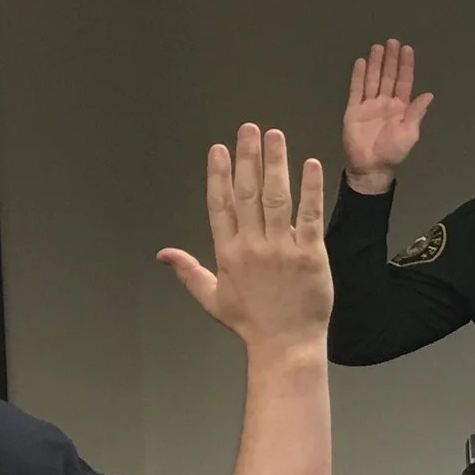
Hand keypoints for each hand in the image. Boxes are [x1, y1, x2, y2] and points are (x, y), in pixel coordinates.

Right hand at [157, 125, 333, 351]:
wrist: (286, 345)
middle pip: (247, 193)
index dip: (218, 175)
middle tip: (248, 129)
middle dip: (247, 158)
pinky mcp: (310, 255)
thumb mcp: (212, 298)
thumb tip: (163, 254)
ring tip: (275, 135)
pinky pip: (309, 216)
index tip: (218, 149)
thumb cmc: (251, 323)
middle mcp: (252, 247)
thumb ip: (188, 271)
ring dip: (275, 163)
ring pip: (276, 198)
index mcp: (228, 254)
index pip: (220, 205)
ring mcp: (282, 250)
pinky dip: (310, 189)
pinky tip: (310, 165)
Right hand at [341, 40, 433, 194]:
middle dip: (391, 59)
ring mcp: (369, 105)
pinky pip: (357, 89)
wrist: (370, 166)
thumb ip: (416, 113)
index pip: (404, 82)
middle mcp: (385, 103)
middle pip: (388, 76)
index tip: (407, 49)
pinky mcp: (354, 109)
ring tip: (377, 47)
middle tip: (392, 41)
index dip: (405, 66)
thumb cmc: (392, 152)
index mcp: (401, 108)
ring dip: (376, 63)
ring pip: (373, 79)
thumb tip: (429, 94)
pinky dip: (359, 76)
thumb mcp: (409, 133)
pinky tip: (361, 62)